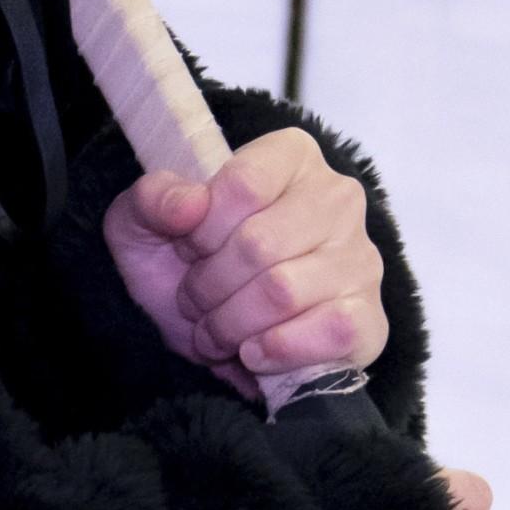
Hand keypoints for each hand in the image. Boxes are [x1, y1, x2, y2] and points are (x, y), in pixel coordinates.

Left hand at [105, 126, 386, 386]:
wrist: (205, 333)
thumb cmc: (182, 265)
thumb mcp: (142, 223)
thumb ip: (152, 199)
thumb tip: (189, 204)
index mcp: (290, 157)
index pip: (245, 183)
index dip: (202, 229)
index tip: (190, 247)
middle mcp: (338, 198)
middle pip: (260, 243)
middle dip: (208, 285)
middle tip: (195, 299)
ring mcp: (360, 259)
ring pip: (283, 292)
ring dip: (230, 324)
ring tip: (216, 328)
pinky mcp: (367, 319)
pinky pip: (327, 333)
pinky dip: (275, 351)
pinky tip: (254, 351)